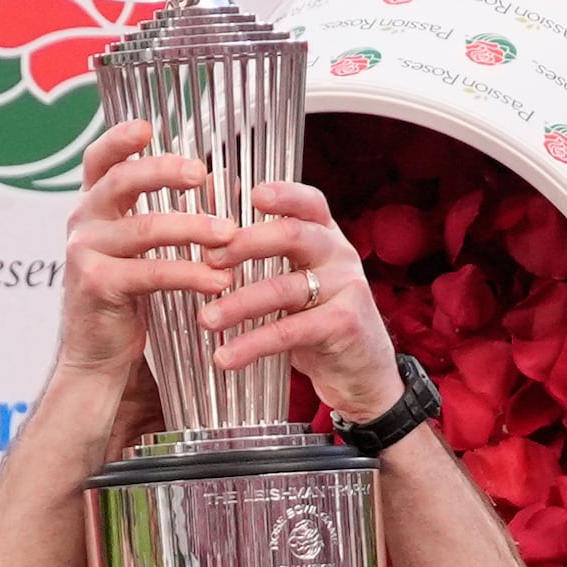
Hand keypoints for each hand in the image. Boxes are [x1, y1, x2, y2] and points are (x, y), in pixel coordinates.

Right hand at [55, 122, 235, 391]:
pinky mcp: (96, 286)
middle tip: (202, 174)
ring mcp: (84, 253)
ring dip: (192, 228)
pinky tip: (218, 280)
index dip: (119, 139)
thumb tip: (221, 179)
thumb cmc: (126, 299)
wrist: (97, 357)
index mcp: (92, 207)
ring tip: (230, 235)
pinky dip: (189, 274)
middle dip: (165, 173)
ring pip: (144, 228)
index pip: (98, 161)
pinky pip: (150, 272)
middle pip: (122, 182)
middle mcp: (82, 222)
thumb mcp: (144, 250)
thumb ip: (172, 214)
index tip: (147, 127)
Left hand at [199, 181, 404, 421]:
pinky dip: (252, 344)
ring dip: (239, 304)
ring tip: (205, 319)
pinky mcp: (344, 324)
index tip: (251, 194)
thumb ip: (260, 248)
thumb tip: (213, 203)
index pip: (308, 203)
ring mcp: (346, 287)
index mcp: (325, 236)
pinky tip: (225, 357)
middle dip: (246, 243)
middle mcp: (339, 253)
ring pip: (284, 288)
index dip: (283, 194)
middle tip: (208, 258)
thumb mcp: (291, 280)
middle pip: (293, 235)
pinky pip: (290, 331)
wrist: (361, 373)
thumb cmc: (316, 320)